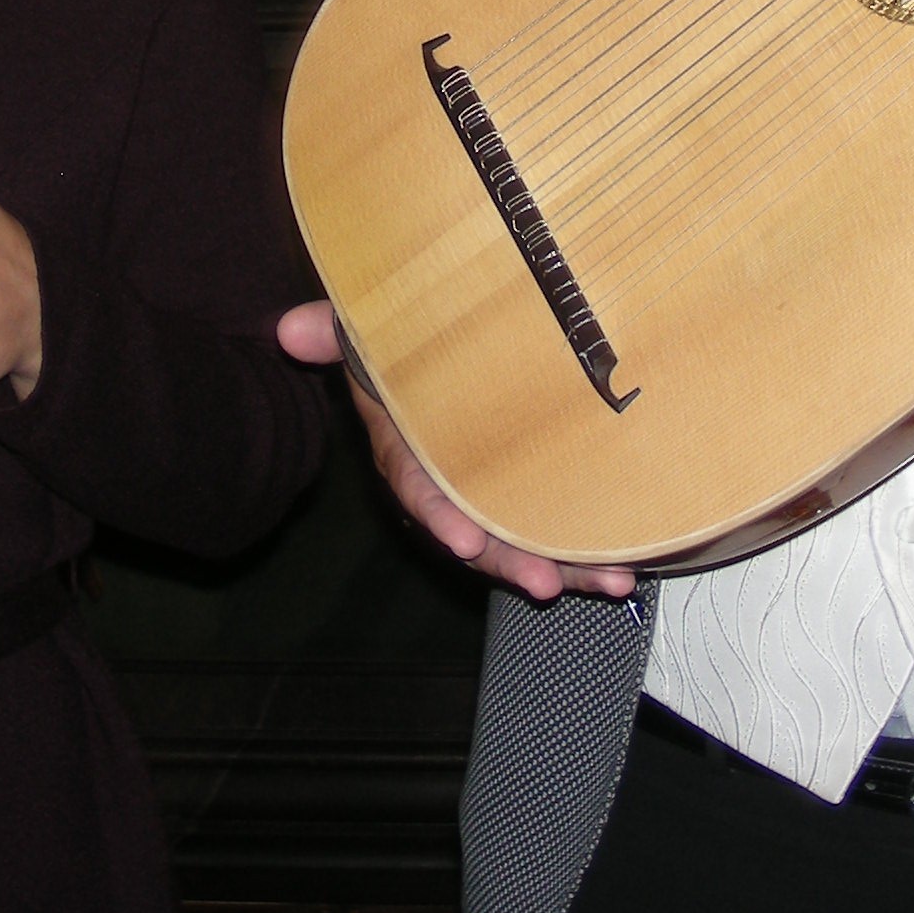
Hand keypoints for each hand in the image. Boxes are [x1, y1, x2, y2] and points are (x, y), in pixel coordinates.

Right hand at [277, 301, 637, 603]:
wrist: (434, 362)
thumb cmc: (403, 354)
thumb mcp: (367, 340)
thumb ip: (333, 335)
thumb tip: (287, 330)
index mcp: (408, 455)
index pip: (418, 489)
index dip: (440, 516)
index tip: (467, 539)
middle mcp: (448, 490)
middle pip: (476, 537)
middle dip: (510, 563)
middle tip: (545, 582)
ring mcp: (490, 500)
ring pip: (521, 546)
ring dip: (565, 569)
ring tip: (611, 581)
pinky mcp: (527, 499)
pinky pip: (552, 535)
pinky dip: (585, 555)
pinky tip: (626, 567)